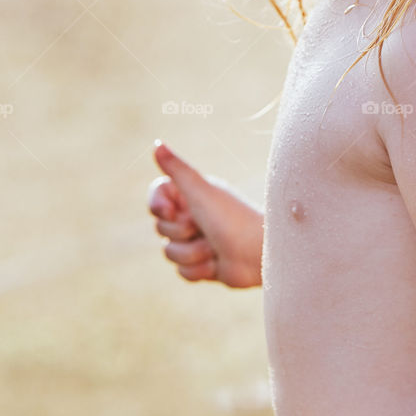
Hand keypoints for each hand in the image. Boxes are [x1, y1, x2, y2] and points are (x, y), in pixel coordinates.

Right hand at [148, 141, 263, 287]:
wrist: (259, 253)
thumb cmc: (232, 218)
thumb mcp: (201, 192)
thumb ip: (177, 169)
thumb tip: (157, 143)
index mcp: (192, 194)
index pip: (157, 196)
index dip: (159, 206)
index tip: (171, 211)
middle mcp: (193, 215)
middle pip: (161, 228)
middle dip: (181, 233)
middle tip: (202, 229)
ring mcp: (197, 240)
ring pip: (170, 252)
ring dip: (192, 254)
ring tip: (214, 249)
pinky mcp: (203, 263)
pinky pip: (182, 272)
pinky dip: (198, 270)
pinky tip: (216, 265)